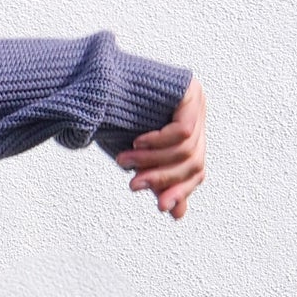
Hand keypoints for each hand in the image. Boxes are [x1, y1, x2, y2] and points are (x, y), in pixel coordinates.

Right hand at [115, 74, 205, 219]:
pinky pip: (184, 130)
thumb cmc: (113, 118)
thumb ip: (157, 180)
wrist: (97, 82)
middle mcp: (199, 118)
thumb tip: (176, 215)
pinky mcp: (191, 92)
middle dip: (162, 177)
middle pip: (193, 162)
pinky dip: (159, 142)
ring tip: (123, 161)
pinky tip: (137, 142)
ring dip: (152, 160)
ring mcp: (198, 103)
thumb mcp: (137, 158)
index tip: (160, 208)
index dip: (181, 191)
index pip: (196, 171)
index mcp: (190, 135)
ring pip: (187, 149)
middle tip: (133, 186)